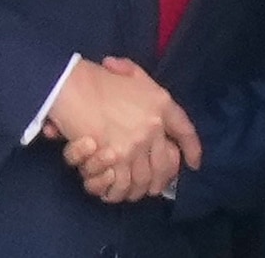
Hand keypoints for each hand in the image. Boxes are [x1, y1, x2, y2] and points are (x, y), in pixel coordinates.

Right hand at [46, 57, 200, 201]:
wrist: (71, 86)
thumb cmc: (95, 78)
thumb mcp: (128, 72)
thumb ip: (136, 76)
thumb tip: (128, 76)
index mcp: (160, 104)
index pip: (185, 131)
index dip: (192, 149)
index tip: (194, 163)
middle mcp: (153, 127)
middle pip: (165, 165)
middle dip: (161, 180)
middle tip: (154, 187)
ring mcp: (135, 144)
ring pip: (143, 179)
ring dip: (137, 190)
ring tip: (131, 192)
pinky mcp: (115, 158)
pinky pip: (122, 184)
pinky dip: (117, 192)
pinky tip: (113, 192)